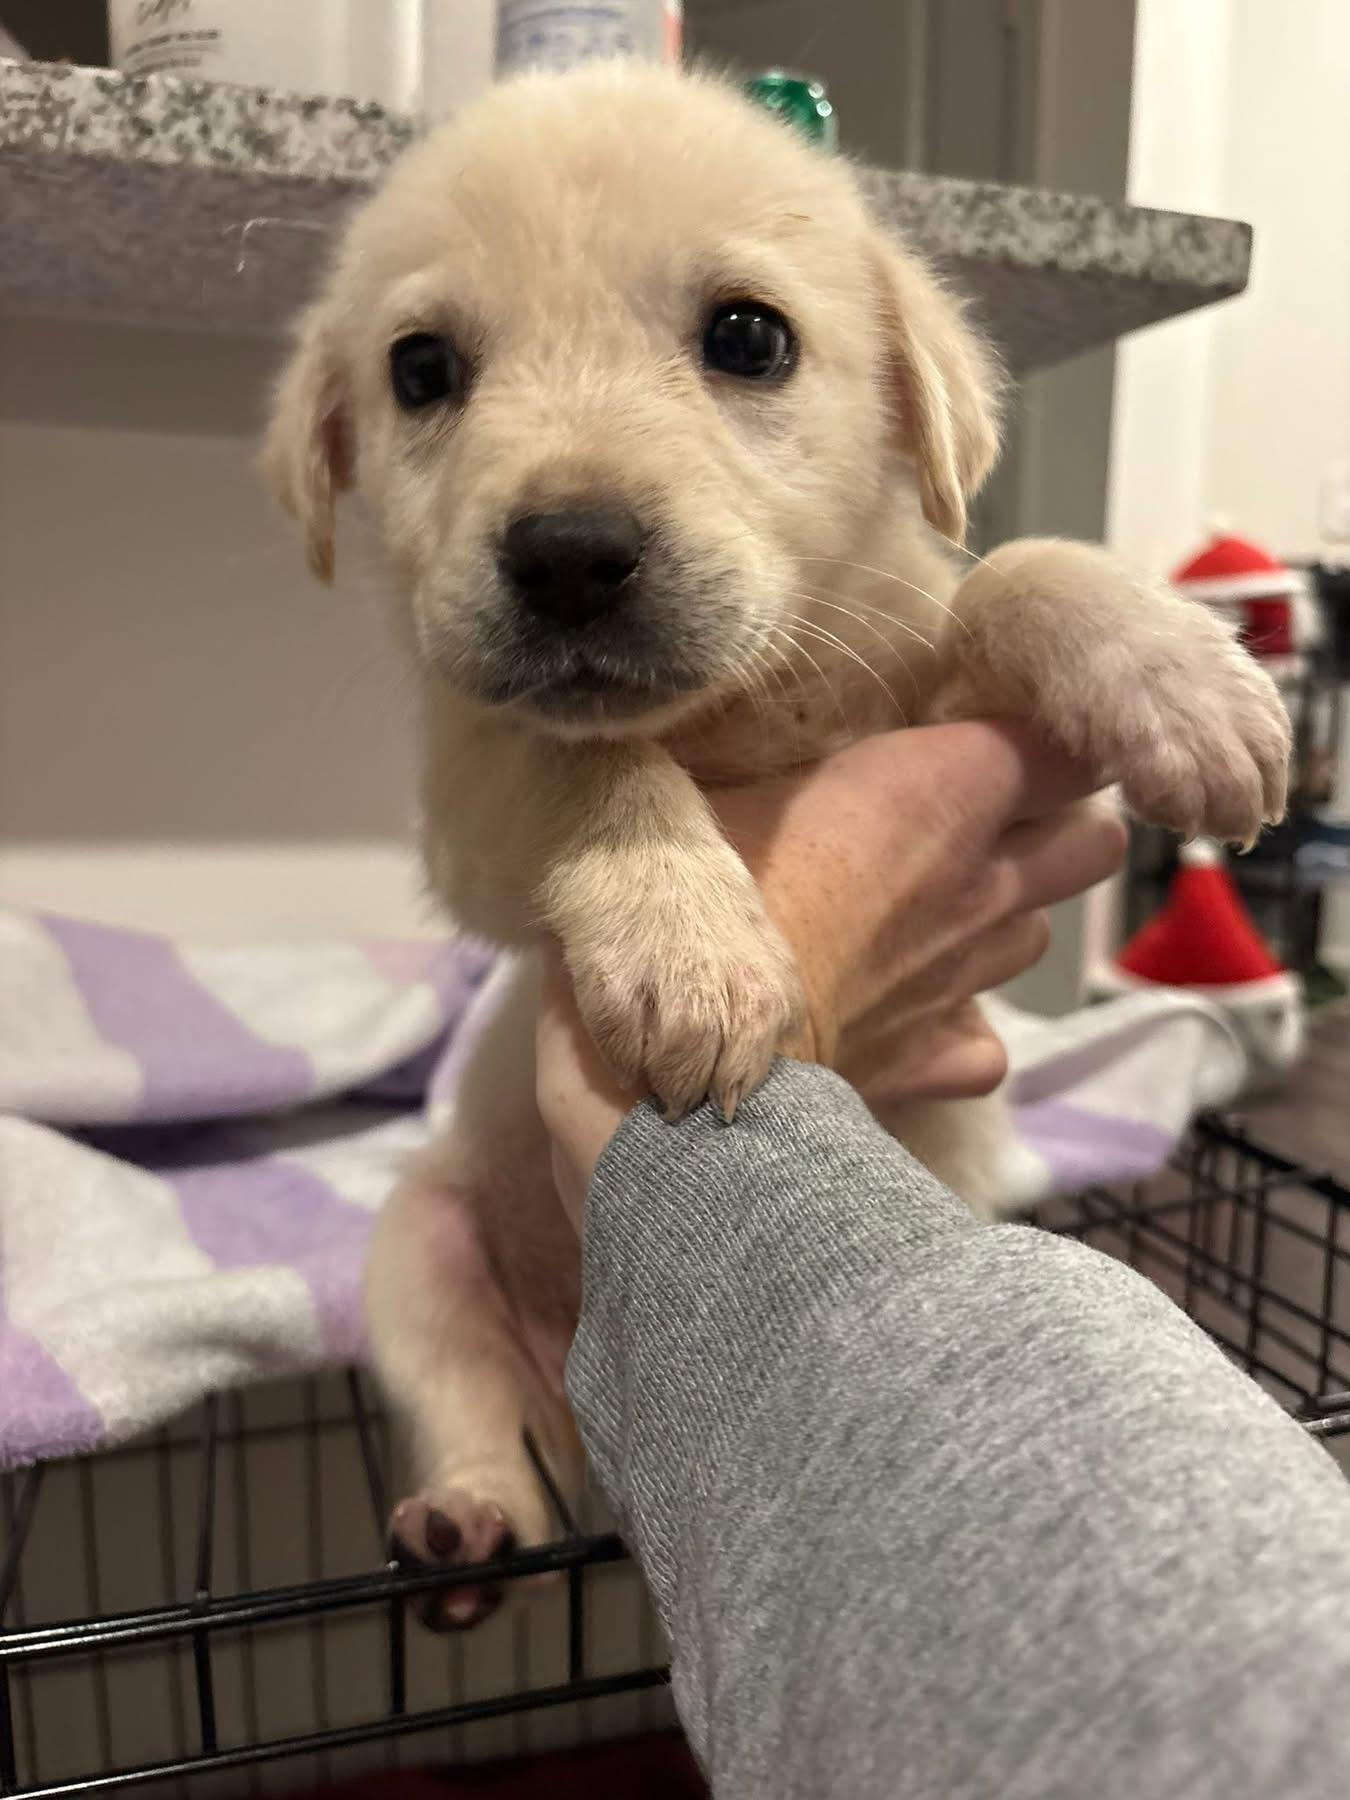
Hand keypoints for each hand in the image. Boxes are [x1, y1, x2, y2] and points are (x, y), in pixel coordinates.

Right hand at [536, 720, 1125, 1222]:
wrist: (685, 1046)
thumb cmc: (694, 884)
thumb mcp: (726, 773)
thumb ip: (791, 747)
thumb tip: (783, 723)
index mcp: (943, 789)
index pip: (1065, 746)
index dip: (1047, 740)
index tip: (1000, 736)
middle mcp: (982, 882)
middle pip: (1092, 845)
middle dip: (1055, 830)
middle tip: (981, 826)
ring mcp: (969, 978)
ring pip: (1035, 936)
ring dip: (1000, 922)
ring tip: (929, 918)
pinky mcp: (940, 1060)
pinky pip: (984, 1044)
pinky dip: (959, 1031)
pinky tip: (911, 1016)